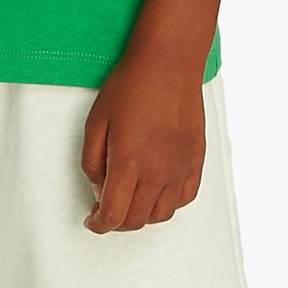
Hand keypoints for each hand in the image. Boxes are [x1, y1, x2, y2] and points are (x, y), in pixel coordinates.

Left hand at [80, 47, 205, 232]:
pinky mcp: (196, 161)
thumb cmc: (131, 86)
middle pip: (135, 220)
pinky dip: (167, 203)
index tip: (94, 221)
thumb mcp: (95, 122)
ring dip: (141, 215)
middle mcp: (157, 172)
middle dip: (116, 221)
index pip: (113, 215)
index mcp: (128, 163)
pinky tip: (156, 191)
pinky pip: (184, 198)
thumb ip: (92, 162)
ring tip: (130, 199)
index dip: (100, 224)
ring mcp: (180, 168)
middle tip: (106, 208)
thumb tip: (100, 189)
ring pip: (161, 215)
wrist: (168, 63)